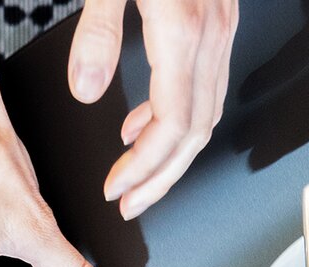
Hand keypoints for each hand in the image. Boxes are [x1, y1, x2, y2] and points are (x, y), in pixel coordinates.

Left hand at [68, 0, 238, 219]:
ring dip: (174, 153)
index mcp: (181, 31)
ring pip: (208, 113)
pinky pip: (210, 85)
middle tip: (131, 203)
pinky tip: (146, 121)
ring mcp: (222, 30)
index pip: (173, 124)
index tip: (118, 188)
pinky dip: (182, 117)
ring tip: (139, 175)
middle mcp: (210, 36)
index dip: (145, 166)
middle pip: (196, 133)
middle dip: (162, 178)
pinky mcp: (220, 21)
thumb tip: (86, 89)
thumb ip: (98, 31)